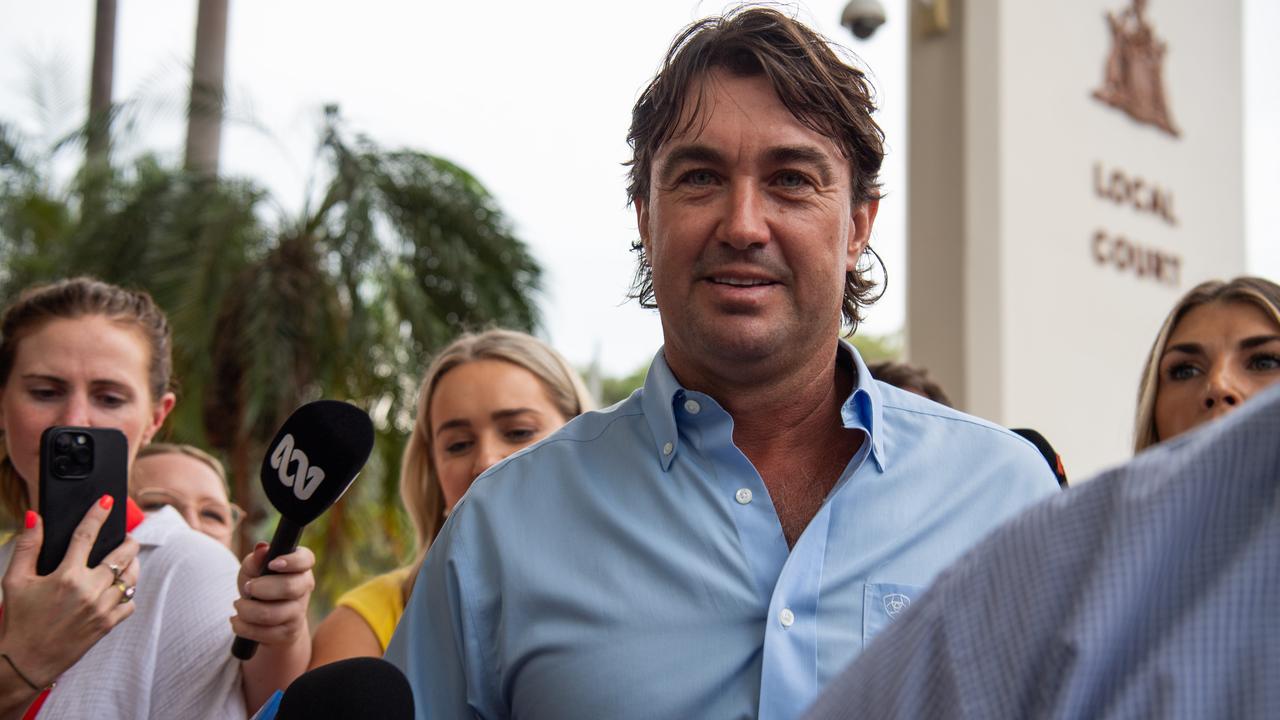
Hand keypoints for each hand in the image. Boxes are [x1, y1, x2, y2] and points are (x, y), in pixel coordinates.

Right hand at [0, 499, 139, 688]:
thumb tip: (35, 517)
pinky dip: (127, 593)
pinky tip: (118, 589)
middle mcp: (89, 590)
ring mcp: (101, 608)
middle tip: (125, 537)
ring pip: (131, 577)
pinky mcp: (108, 625)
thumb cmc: (18, 620)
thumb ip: (28, 546)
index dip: (98, 514)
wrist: (25, 662)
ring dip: (132, 565)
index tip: (108, 501)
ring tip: (125, 561)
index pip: (86, 535)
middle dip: (127, 541)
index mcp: (66, 576)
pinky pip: (130, 602)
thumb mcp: (15, 581)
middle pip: (123, 554)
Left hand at [231, 543, 313, 647]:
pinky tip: (238, 621)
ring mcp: (298, 613)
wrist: (265, 621)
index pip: (306, 559)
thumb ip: (256, 559)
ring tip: (238, 606)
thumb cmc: (260, 587)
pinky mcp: (288, 634)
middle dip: (260, 588)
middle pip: (289, 587)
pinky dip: (243, 626)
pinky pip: (263, 632)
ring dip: (246, 610)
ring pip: (272, 614)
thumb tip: (262, 548)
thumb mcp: (253, 570)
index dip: (291, 561)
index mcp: (300, 567)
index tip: (272, 564)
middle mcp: (305, 589)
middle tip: (247, 588)